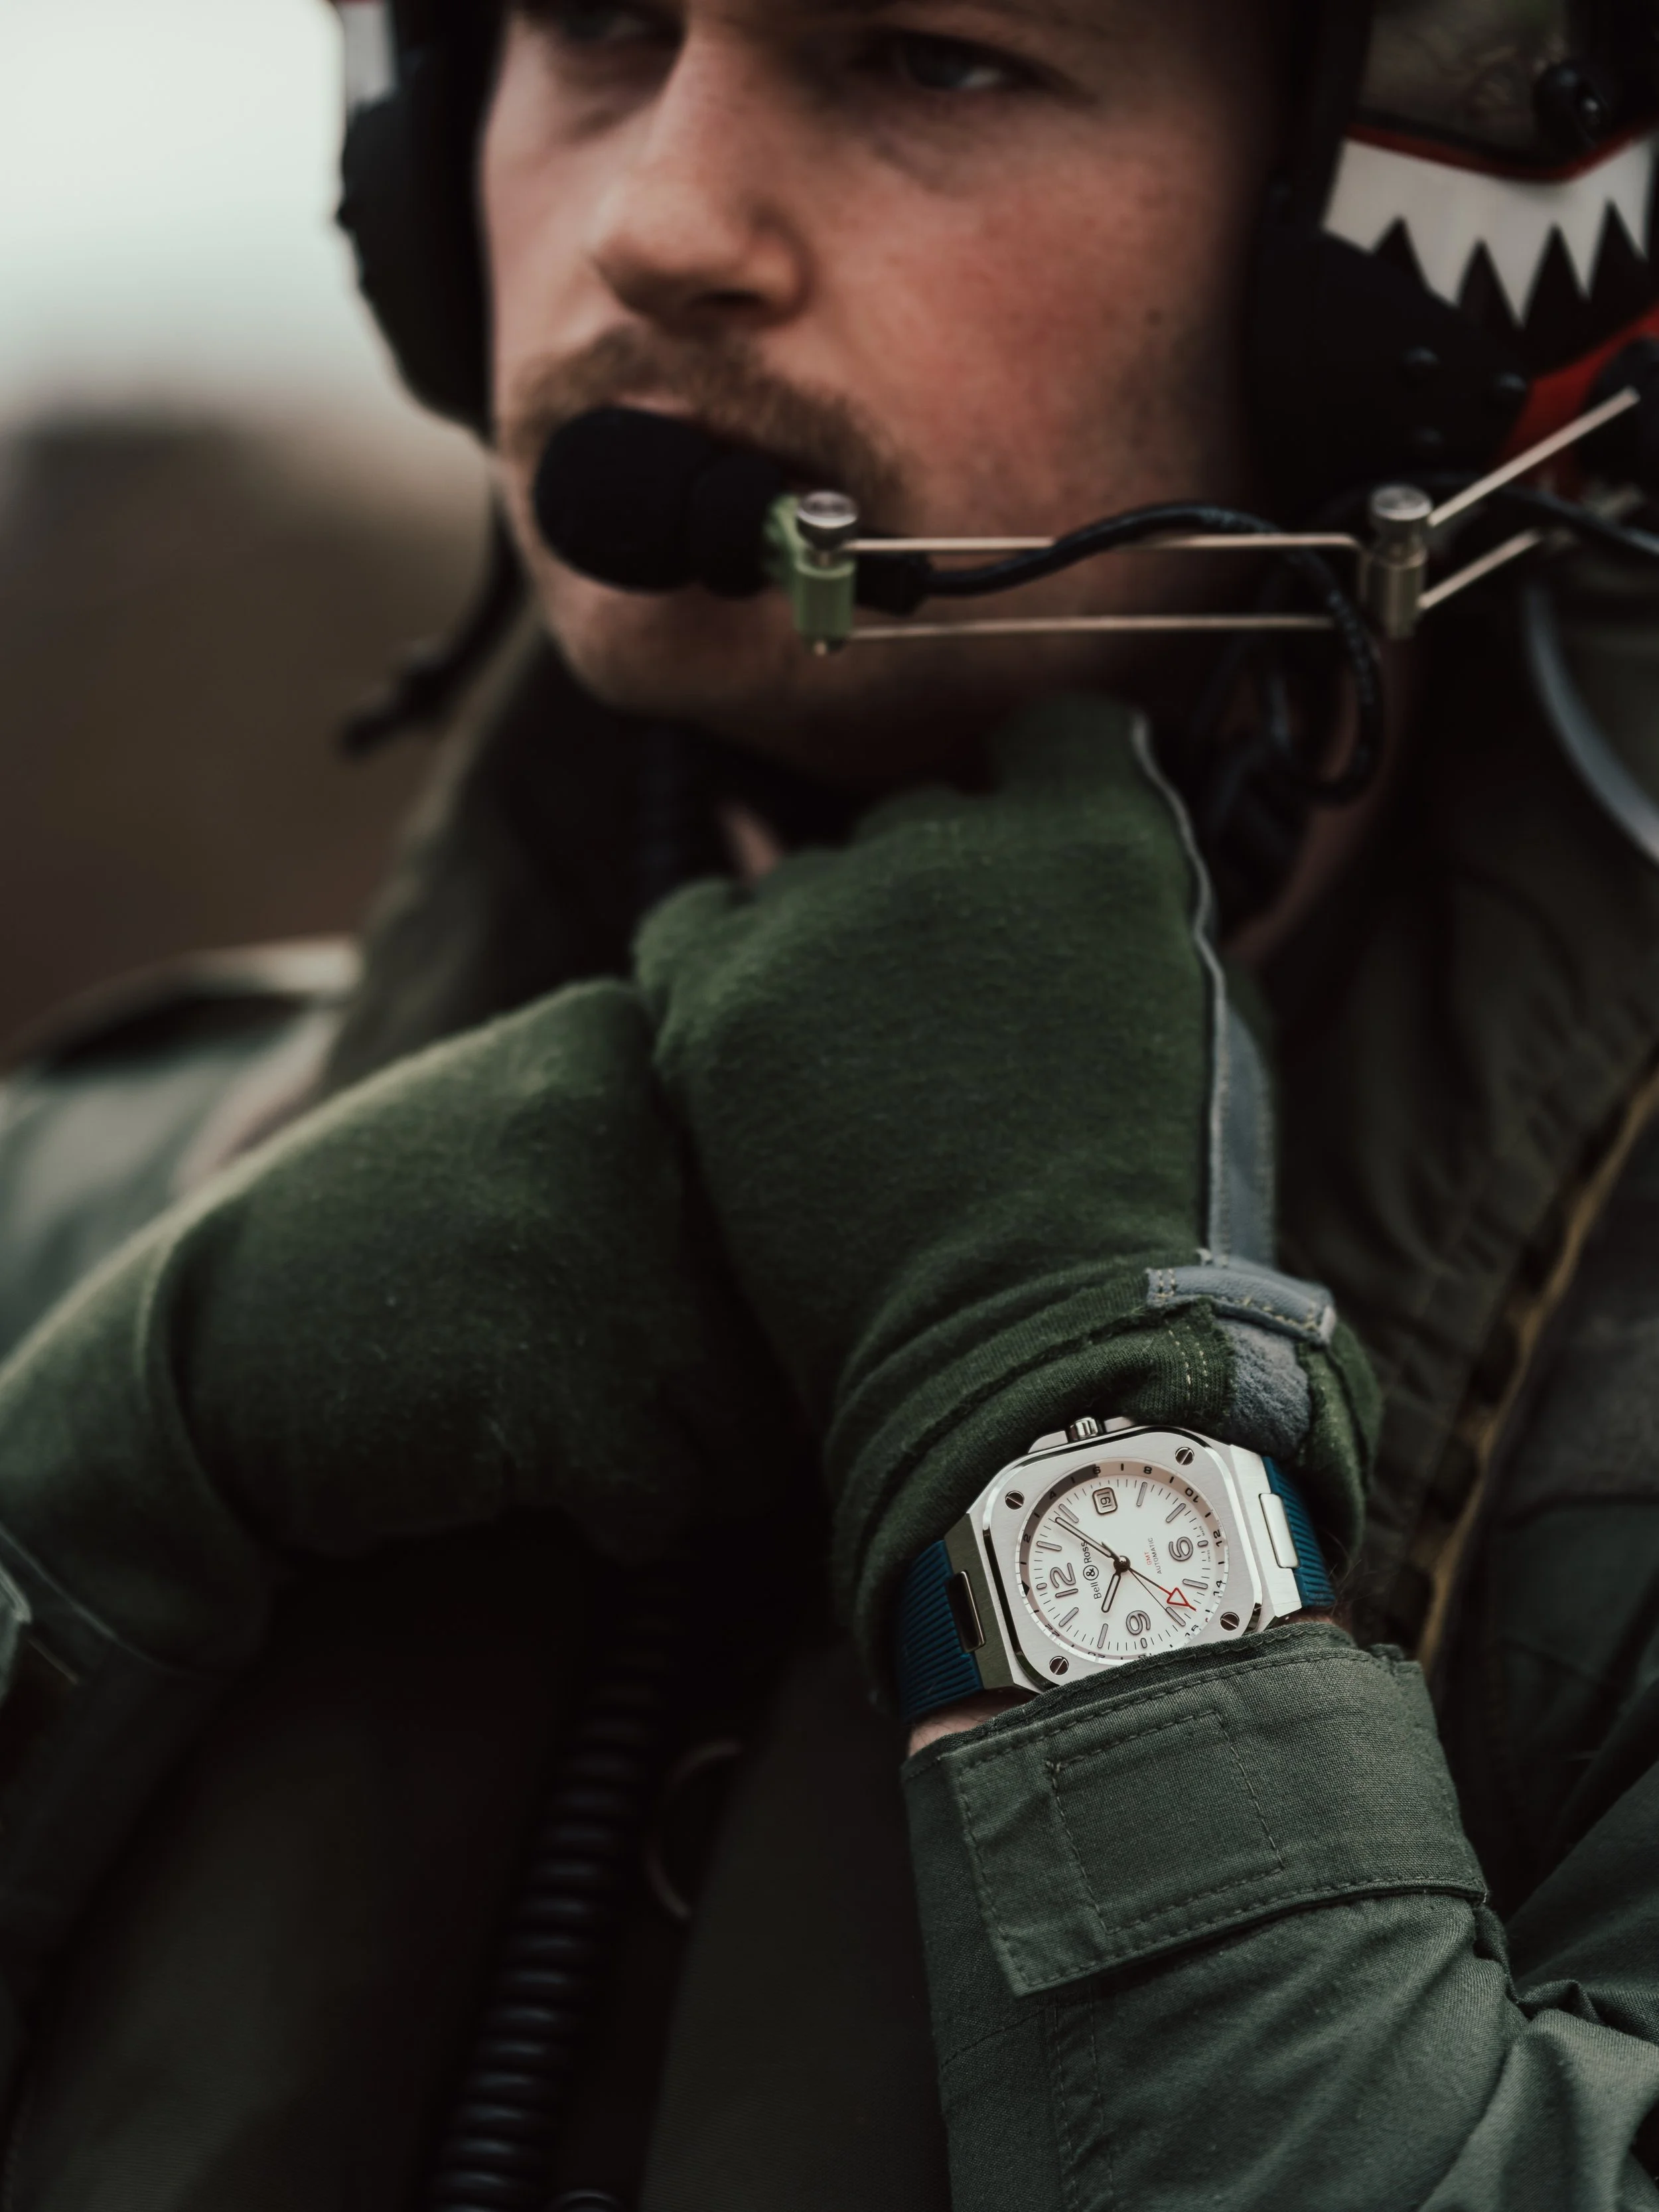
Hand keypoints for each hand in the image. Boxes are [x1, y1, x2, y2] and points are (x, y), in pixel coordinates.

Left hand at [638, 693, 1373, 1686]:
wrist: (1033, 1354)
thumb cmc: (1151, 1218)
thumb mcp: (1210, 1031)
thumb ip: (1147, 918)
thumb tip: (1092, 877)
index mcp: (1097, 840)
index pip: (1058, 736)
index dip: (1048, 798)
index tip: (1036, 866)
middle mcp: (955, 843)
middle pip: (928, 816)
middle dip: (945, 896)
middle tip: (950, 1019)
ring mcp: (825, 914)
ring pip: (815, 875)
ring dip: (839, 942)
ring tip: (860, 1071)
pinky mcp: (719, 994)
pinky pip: (697, 923)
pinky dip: (727, 965)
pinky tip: (761, 1043)